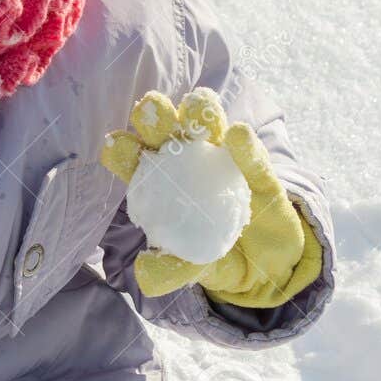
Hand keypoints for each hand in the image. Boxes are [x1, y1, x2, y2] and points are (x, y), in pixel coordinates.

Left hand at [100, 87, 323, 308]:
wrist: (265, 266)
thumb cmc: (215, 256)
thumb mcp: (192, 268)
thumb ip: (169, 270)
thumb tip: (142, 276)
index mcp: (163, 183)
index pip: (138, 163)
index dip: (125, 152)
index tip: (114, 145)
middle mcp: (189, 162)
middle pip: (169, 134)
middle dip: (156, 118)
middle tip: (148, 110)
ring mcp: (224, 160)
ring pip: (210, 129)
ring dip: (200, 114)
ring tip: (194, 105)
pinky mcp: (258, 170)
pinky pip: (251, 157)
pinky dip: (245, 145)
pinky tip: (237, 134)